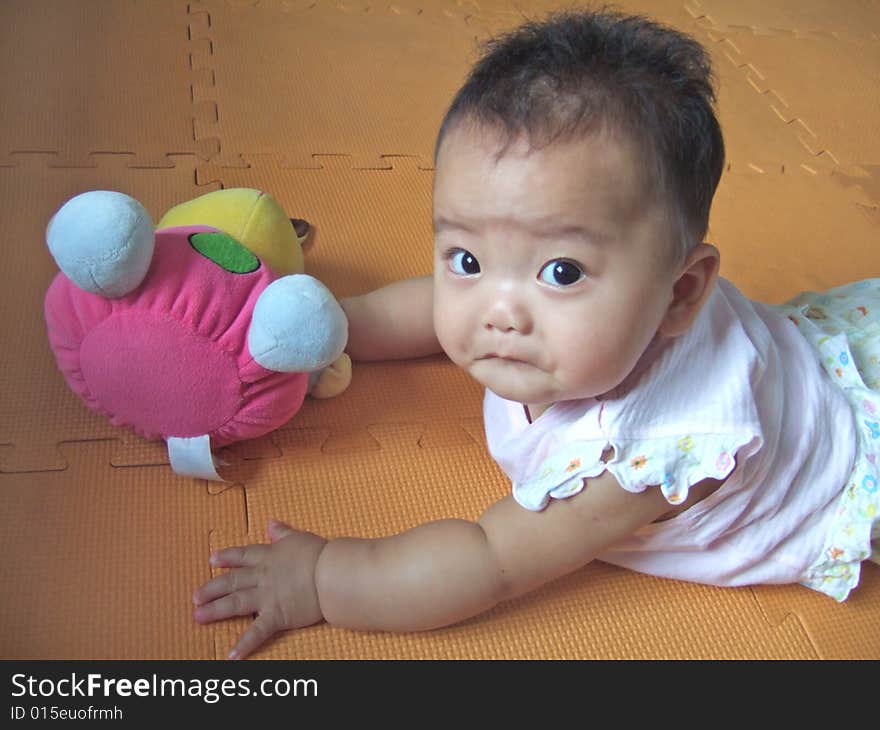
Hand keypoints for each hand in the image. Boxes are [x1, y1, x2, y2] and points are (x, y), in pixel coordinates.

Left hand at [192, 519, 326, 658]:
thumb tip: (271, 523)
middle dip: (211, 589)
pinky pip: (257, 632)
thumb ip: (282, 533)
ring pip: (235, 603)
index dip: (226, 558)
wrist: (329, 573)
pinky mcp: (276, 616)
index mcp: (268, 557)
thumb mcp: (298, 538)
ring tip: (198, 617)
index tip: (212, 560)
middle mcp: (262, 577)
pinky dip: (244, 644)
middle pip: (231, 582)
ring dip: (215, 611)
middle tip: (195, 597)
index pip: (242, 556)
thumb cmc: (318, 554)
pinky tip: (231, 654)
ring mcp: (267, 597)